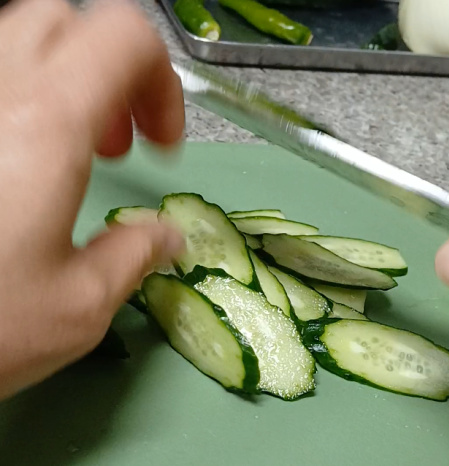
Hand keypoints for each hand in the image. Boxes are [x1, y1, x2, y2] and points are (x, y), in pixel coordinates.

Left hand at [0, 0, 184, 398]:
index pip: (127, 39)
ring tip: (73, 147)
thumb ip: (135, 256)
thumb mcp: (79, 305)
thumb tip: (167, 238)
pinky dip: (22, 93)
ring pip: (20, 33)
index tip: (159, 147)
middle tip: (117, 142)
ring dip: (68, 77)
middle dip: (115, 75)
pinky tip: (21, 157)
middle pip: (71, 22)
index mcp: (47, 126)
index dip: (162, 84)